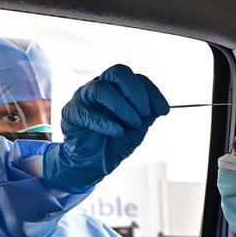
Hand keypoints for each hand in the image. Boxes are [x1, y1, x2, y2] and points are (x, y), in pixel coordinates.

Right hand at [42, 64, 168, 192]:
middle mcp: (100, 86)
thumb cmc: (114, 142)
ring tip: (134, 124)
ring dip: (122, 106)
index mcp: (117, 88)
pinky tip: (118, 132)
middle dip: (135, 92)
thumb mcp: (137, 129)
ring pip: (101, 89)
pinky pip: (87, 112)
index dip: (152, 92)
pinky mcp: (71, 112)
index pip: (136, 78)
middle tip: (145, 113)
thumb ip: (148, 115)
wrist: (93, 164)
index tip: (164, 110)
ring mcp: (84, 97)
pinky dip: (105, 122)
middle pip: (117, 72)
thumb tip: (162, 107)